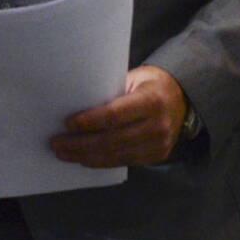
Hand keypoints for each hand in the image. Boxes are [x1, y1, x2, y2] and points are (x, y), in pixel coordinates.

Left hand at [51, 64, 188, 167]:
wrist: (182, 98)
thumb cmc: (150, 84)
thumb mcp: (134, 78)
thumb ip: (111, 92)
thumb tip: (76, 105)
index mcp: (152, 100)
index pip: (114, 115)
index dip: (89, 121)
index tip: (67, 124)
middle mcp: (158, 125)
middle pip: (111, 140)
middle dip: (80, 144)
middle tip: (56, 143)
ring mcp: (159, 144)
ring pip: (115, 155)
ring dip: (85, 156)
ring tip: (64, 153)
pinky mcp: (156, 156)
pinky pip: (123, 161)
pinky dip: (100, 161)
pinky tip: (84, 158)